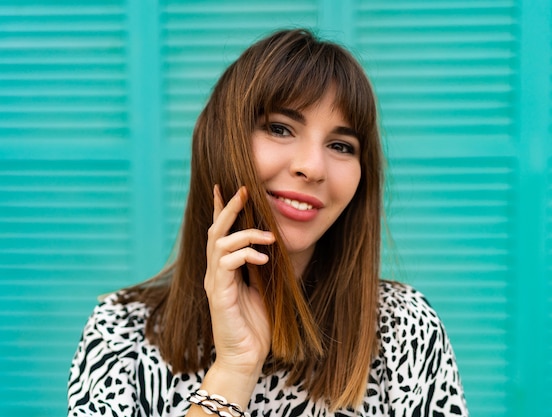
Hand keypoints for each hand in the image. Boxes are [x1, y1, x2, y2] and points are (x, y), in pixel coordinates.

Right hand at [204, 185, 274, 377]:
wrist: (246, 358)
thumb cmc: (256, 326)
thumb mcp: (264, 288)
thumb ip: (263, 267)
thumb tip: (277, 244)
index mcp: (224, 270)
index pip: (220, 233)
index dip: (221, 209)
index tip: (226, 187)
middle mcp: (215, 273)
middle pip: (215, 231)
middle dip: (228, 208)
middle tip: (244, 190)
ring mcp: (215, 283)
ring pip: (219, 243)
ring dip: (245, 233)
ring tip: (268, 236)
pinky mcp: (218, 295)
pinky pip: (226, 264)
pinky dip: (245, 255)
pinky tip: (263, 258)